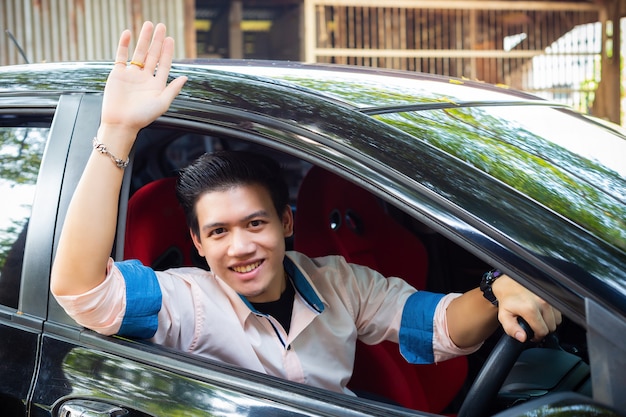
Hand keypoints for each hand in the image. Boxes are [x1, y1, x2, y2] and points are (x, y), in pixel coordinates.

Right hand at [101, 21, 186, 135]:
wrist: (121, 123)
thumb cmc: (142, 117)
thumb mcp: (162, 103)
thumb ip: (173, 89)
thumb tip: (185, 77)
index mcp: (157, 85)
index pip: (164, 64)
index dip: (168, 51)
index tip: (170, 39)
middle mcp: (145, 78)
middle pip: (153, 55)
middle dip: (157, 41)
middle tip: (161, 26)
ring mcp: (131, 75)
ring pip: (138, 53)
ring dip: (144, 39)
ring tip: (148, 25)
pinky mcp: (118, 74)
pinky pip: (121, 56)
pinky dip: (124, 45)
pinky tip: (128, 33)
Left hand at [492, 276, 561, 342]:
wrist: (509, 284)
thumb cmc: (507, 299)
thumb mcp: (504, 316)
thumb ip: (511, 329)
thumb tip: (522, 337)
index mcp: (530, 308)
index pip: (542, 331)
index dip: (537, 336)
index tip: (532, 335)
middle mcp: (542, 302)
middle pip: (551, 326)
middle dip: (543, 329)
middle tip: (534, 326)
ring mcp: (548, 297)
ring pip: (557, 320)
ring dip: (549, 322)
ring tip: (537, 319)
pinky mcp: (552, 294)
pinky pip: (558, 311)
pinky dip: (552, 315)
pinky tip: (542, 312)